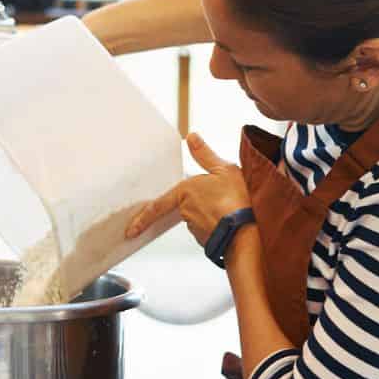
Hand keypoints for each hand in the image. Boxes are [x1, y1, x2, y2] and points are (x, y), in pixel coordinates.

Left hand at [126, 133, 249, 245]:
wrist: (248, 231)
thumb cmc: (237, 199)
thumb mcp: (223, 169)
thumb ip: (205, 155)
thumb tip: (191, 137)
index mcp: (185, 192)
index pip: (157, 206)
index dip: (143, 219)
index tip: (130, 231)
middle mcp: (186, 212)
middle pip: (184, 208)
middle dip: (199, 207)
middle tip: (218, 205)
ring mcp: (195, 229)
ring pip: (197, 219)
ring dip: (209, 216)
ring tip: (231, 210)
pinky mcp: (206, 241)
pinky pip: (208, 231)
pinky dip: (216, 227)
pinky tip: (231, 222)